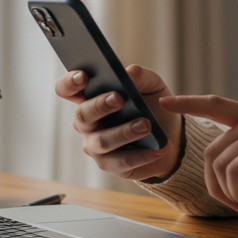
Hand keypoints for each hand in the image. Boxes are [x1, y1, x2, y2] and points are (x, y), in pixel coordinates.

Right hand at [54, 65, 183, 180]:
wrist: (170, 137)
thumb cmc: (153, 107)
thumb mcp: (152, 87)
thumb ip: (141, 77)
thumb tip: (130, 72)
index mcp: (90, 97)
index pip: (67, 89)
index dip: (70, 83)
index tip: (83, 76)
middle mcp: (87, 123)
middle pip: (82, 114)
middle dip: (99, 105)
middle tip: (118, 98)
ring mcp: (95, 145)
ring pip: (102, 140)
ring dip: (124, 132)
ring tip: (146, 125)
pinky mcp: (110, 165)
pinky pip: (122, 161)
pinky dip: (143, 154)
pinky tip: (159, 148)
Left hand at [159, 95, 237, 213]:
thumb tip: (216, 166)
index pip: (216, 104)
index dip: (189, 102)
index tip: (167, 101)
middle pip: (211, 151)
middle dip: (215, 184)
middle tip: (237, 202)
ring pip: (219, 164)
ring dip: (228, 191)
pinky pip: (233, 172)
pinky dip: (237, 192)